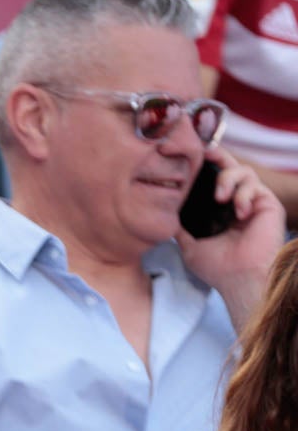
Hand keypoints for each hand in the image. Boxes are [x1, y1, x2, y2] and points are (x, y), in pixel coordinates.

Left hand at [178, 147, 284, 324]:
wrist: (238, 278)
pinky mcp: (267, 204)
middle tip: (205, 152)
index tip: (188, 160)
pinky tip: (239, 212)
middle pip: (229, 168)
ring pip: (243, 171)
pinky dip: (243, 194)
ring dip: (228, 179)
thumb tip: (162, 212)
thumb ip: (179, 226)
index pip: (212, 182)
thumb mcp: (188, 244)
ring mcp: (252, 202)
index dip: (203, 169)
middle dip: (217, 157)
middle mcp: (235, 204)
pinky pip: (255, 185)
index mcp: (219, 212)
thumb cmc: (216, 267)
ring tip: (220, 198)